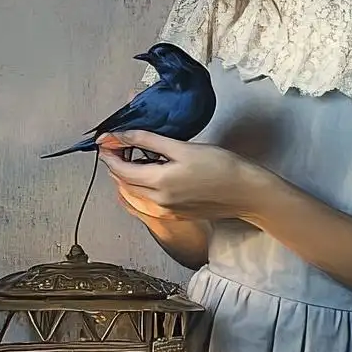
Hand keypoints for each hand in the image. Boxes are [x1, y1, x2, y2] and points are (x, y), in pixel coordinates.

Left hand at [100, 132, 269, 224]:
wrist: (247, 193)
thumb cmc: (221, 166)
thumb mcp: (181, 147)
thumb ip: (147, 140)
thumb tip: (122, 134)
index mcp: (158, 184)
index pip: (119, 170)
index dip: (109, 152)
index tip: (105, 139)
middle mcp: (158, 203)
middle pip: (123, 183)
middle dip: (115, 163)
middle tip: (117, 143)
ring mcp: (166, 213)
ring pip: (132, 196)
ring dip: (125, 177)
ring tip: (131, 157)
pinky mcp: (175, 216)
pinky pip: (144, 205)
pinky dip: (137, 191)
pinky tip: (145, 177)